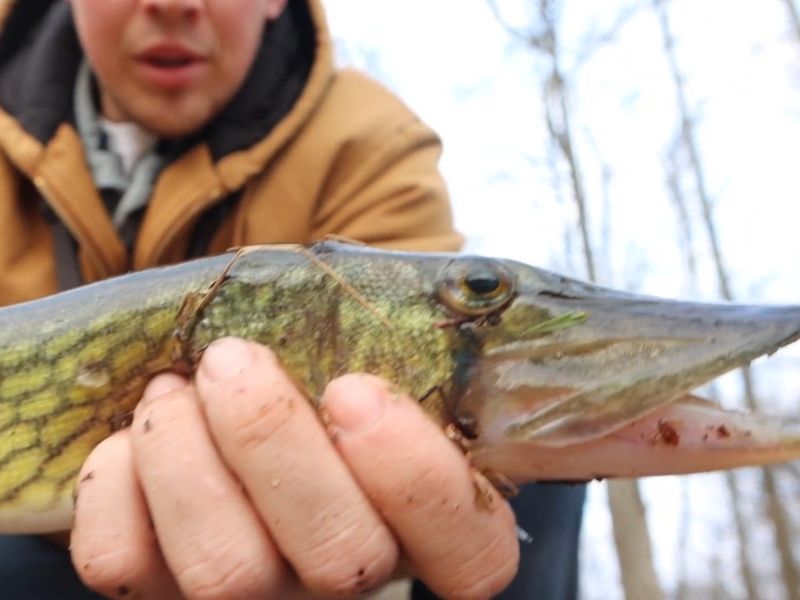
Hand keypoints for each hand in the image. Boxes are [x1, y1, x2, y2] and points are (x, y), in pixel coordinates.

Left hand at [70, 338, 518, 598]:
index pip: (470, 556)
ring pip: (225, 572)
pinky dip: (119, 486)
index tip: (354, 392)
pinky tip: (139, 436)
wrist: (235, 417)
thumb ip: (391, 353)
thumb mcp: (372, 367)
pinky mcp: (160, 595)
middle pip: (338, 559)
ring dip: (186, 455)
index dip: (419, 480)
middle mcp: (347, 582)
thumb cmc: (319, 382)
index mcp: (421, 528)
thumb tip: (398, 295)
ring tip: (177, 385)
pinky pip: (123, 565)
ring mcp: (257, 597)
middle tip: (235, 357)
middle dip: (273, 440)